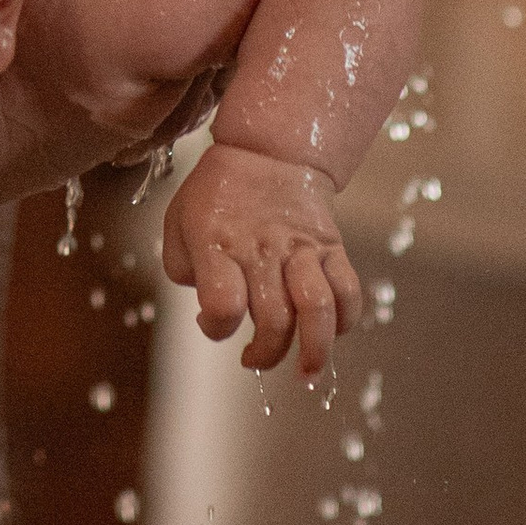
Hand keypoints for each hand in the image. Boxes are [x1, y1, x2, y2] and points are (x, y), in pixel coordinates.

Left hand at [162, 140, 360, 376]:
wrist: (268, 152)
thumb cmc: (216, 194)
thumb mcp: (177, 222)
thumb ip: (181, 269)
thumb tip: (206, 309)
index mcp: (218, 244)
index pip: (222, 305)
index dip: (216, 328)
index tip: (212, 323)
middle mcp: (262, 250)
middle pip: (273, 319)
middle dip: (265, 354)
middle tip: (254, 359)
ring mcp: (301, 249)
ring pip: (318, 308)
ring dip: (315, 350)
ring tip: (307, 373)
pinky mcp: (331, 247)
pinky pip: (348, 290)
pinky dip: (345, 321)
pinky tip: (331, 334)